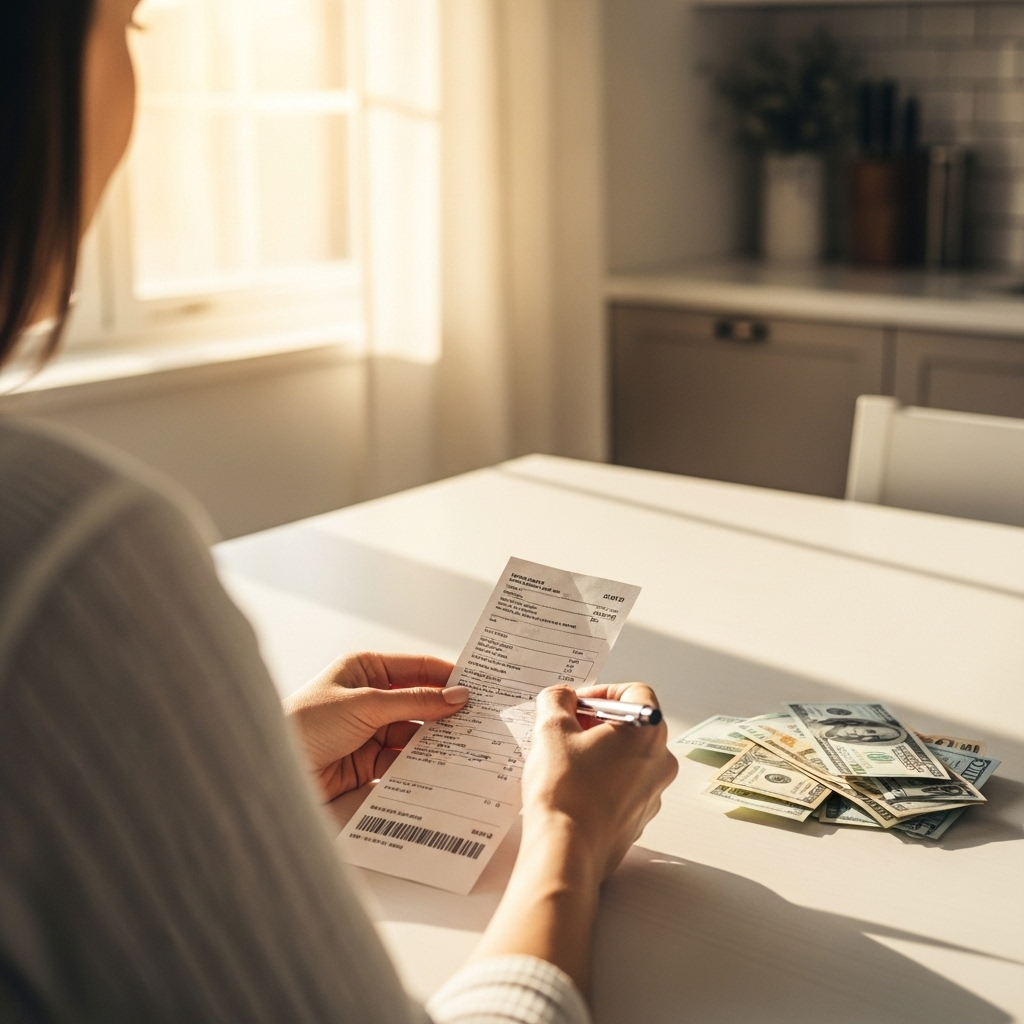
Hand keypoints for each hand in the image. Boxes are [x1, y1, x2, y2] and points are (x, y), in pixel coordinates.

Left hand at [283, 652, 465, 801]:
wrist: (270, 768)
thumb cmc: (307, 722)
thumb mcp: (366, 704)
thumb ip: (415, 701)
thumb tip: (458, 696)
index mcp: (366, 669)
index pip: (417, 668)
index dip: (448, 676)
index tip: (480, 686)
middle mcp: (370, 697)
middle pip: (419, 703)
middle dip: (446, 713)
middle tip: (483, 721)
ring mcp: (369, 731)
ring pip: (414, 734)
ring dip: (436, 743)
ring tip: (468, 749)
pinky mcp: (366, 764)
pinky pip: (402, 762)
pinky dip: (420, 767)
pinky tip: (442, 771)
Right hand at [473, 682, 676, 993]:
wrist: (566, 851)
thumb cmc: (565, 789)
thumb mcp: (551, 729)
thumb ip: (557, 700)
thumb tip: (561, 697)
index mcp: (648, 732)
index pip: (635, 692)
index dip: (602, 692)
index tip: (576, 704)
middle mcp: (660, 762)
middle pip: (634, 725)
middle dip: (599, 722)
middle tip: (567, 729)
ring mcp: (653, 794)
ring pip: (629, 758)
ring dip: (600, 751)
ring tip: (565, 760)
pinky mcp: (638, 819)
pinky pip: (624, 787)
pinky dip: (603, 779)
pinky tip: (573, 787)